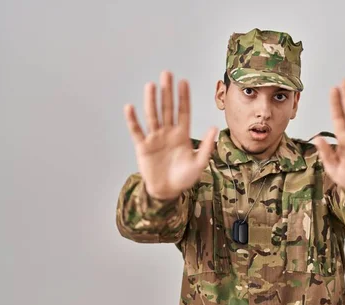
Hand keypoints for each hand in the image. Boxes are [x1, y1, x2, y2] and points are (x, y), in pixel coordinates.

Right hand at [123, 70, 217, 199]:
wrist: (167, 191)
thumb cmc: (184, 177)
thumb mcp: (199, 163)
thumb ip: (207, 146)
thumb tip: (214, 128)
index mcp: (182, 134)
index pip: (183, 111)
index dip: (183, 97)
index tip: (183, 81)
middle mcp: (168, 132)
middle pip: (167, 108)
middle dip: (167, 92)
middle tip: (167, 74)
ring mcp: (155, 138)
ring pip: (153, 115)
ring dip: (151, 101)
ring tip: (151, 85)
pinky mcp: (143, 146)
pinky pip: (137, 131)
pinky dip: (132, 120)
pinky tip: (130, 107)